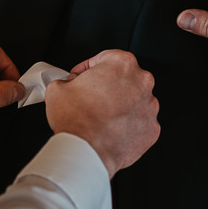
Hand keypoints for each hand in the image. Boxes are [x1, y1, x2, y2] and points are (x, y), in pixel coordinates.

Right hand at [45, 50, 159, 178]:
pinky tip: (109, 129)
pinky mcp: (151, 129)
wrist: (86, 151)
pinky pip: (138, 122)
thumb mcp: (57, 87)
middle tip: (89, 96)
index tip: (81, 76)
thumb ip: (68, 80)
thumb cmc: (76, 119)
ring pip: (133, 100)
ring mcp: (149, 107)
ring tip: (99, 115)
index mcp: (121, 63)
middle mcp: (141, 82)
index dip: (88, 68)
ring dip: (118, 105)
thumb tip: (69, 85)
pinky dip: (126, 124)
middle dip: (106, 85)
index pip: (104, 57)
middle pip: (123, 77)